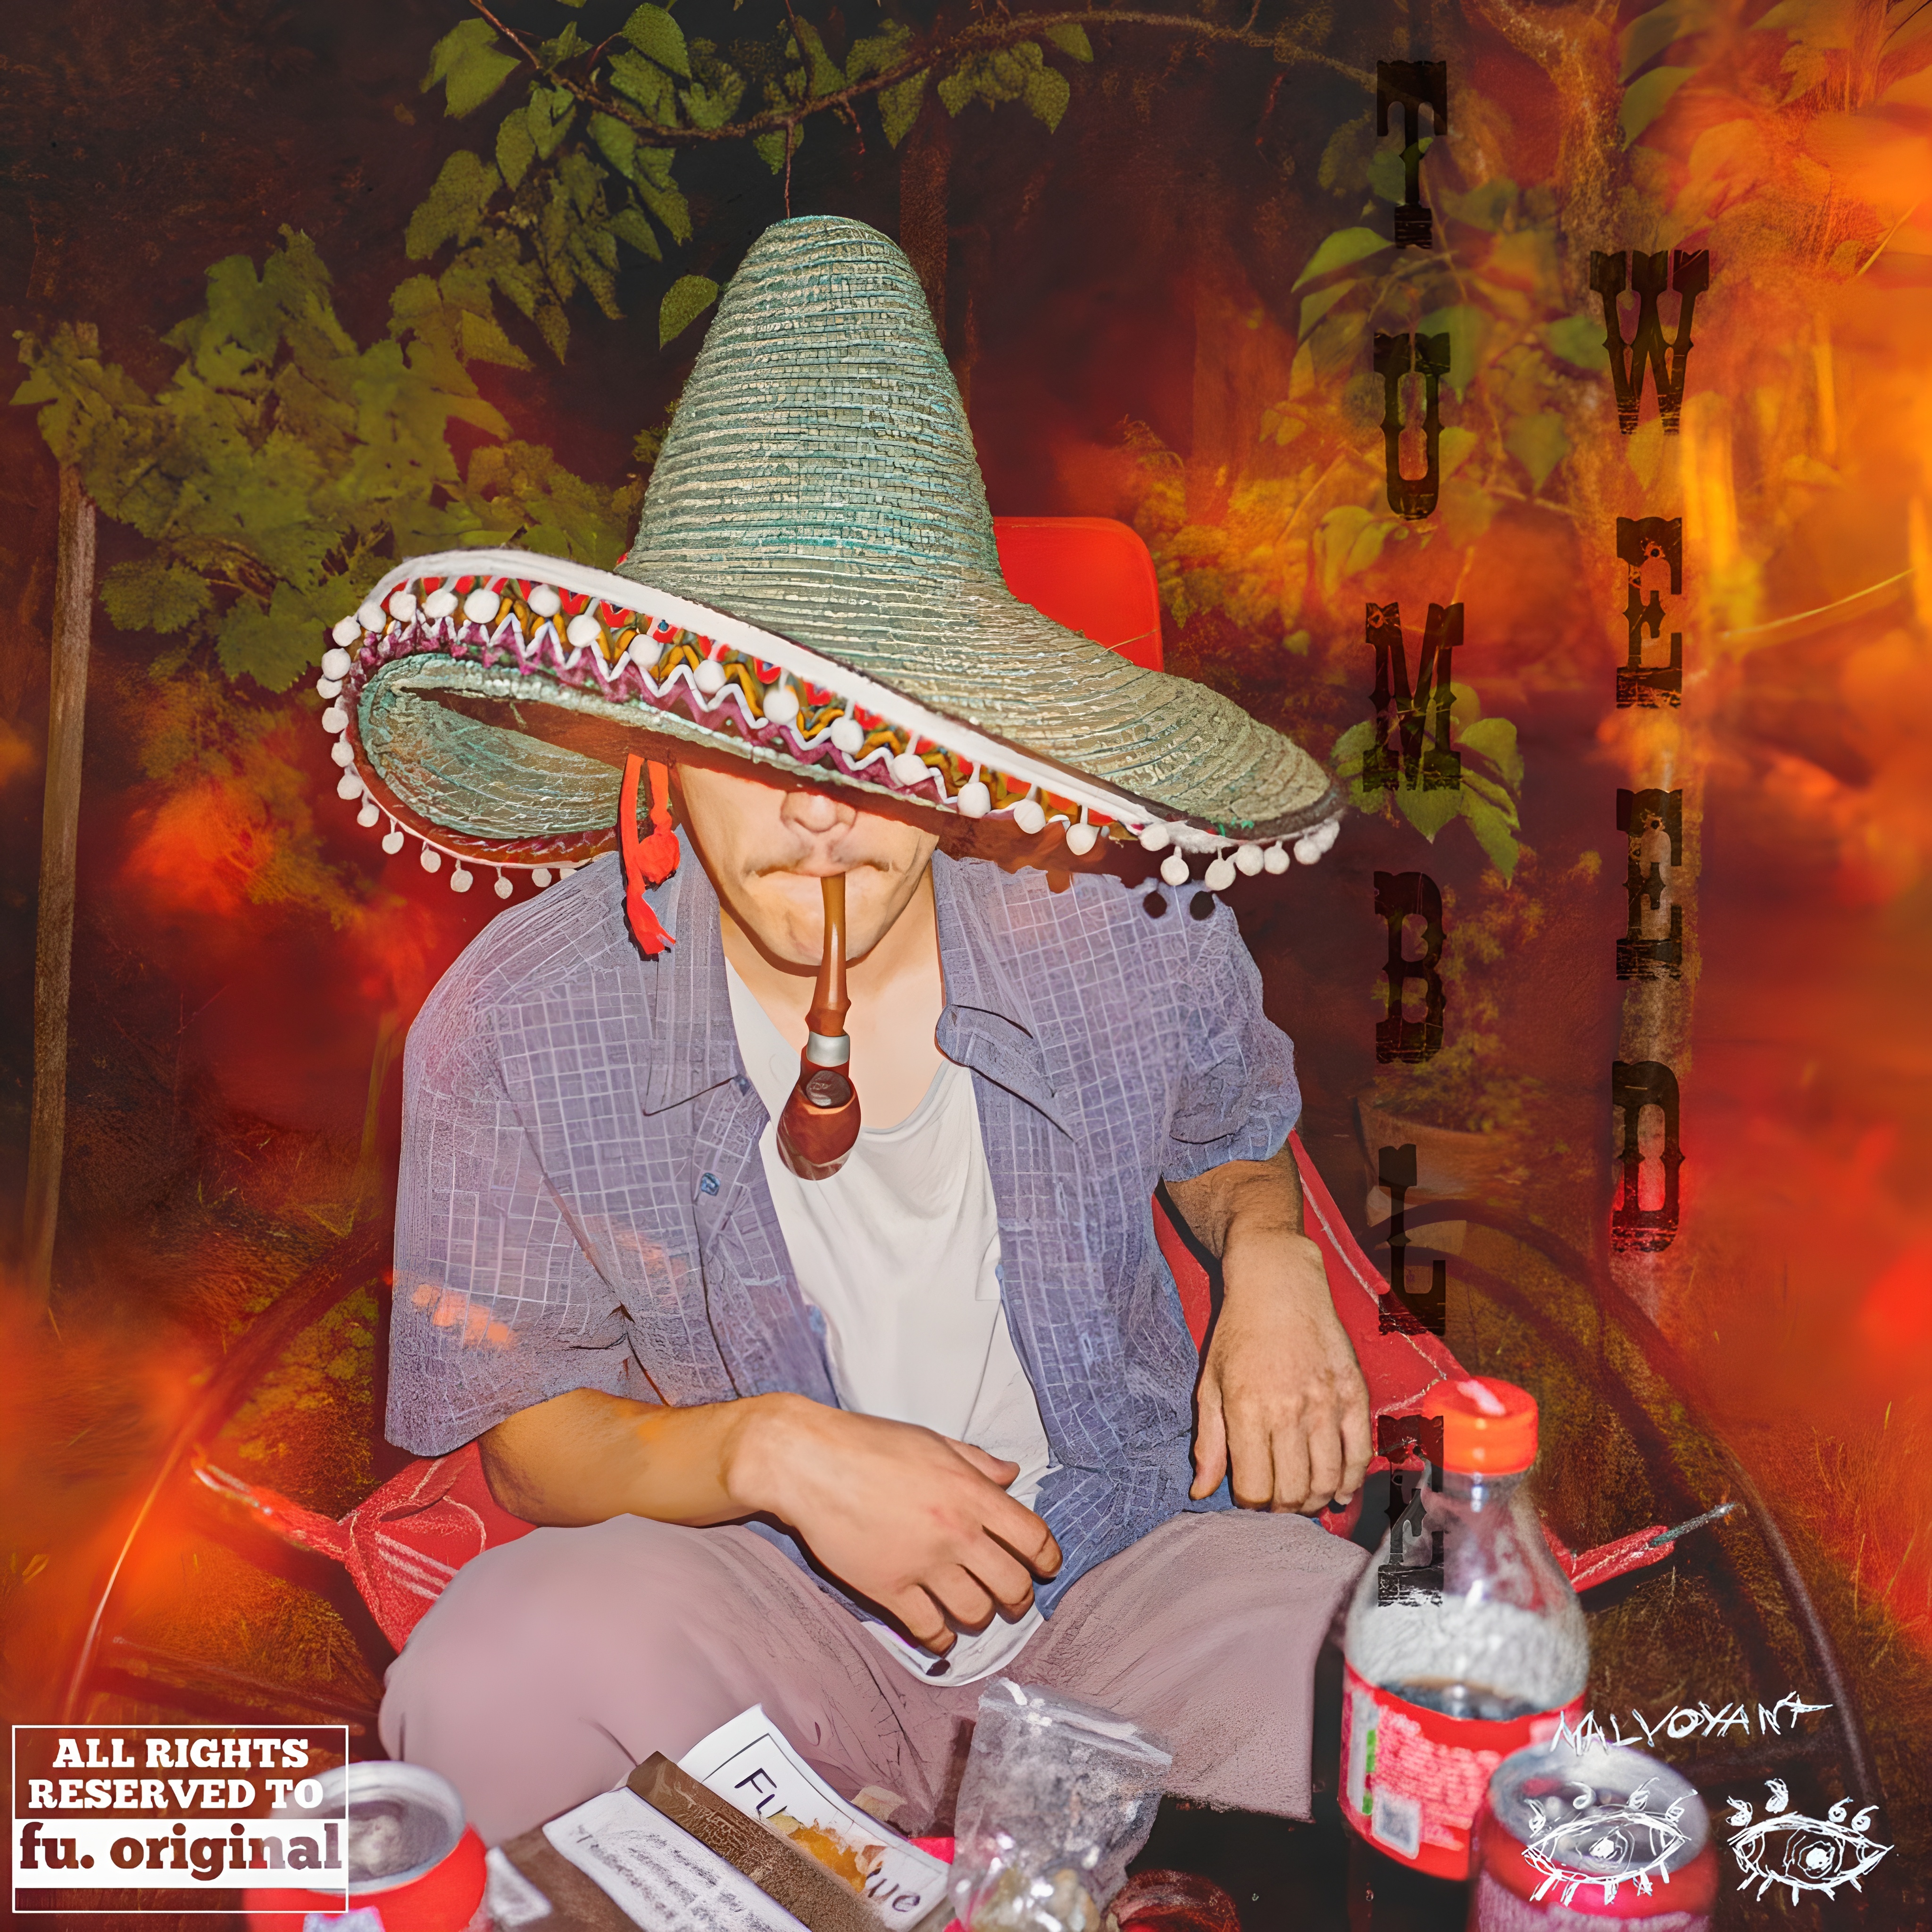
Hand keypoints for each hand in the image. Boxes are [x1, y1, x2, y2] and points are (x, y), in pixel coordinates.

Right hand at [729, 1397, 1061, 1653]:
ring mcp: (922, 1564)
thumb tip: (1010, 1475)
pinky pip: (929, 1630)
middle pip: (1012, 1585)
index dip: (1047, 1559)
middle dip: (1019, 1597)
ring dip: (980, 1616)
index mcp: (971, 1492)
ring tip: (974, 1611)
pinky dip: (941, 1639)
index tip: (1046, 1567)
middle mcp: (956, 1532)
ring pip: (975, 1613)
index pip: (1032, 1538)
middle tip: (1012, 1597)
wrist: (810, 1463)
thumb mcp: (933, 1441)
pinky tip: (941, 1634)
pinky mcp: (888, 1589)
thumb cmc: (870, 1444)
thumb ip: (976, 1462)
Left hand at [1189, 1229, 1370, 1512]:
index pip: (1254, 1488)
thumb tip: (1200, 1492)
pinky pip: (1360, 1455)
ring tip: (1302, 1497)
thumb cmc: (1238, 1334)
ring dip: (1314, 1500)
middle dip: (1281, 1509)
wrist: (1279, 1284)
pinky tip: (1338, 1490)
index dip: (1250, 1504)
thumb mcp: (1210, 1384)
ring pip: (1327, 1479)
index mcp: (1248, 1409)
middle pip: (1292, 1491)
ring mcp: (1327, 1403)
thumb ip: (1209, 1443)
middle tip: (1276, 1502)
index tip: (1250, 1496)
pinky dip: (1351, 1482)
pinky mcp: (1355, 1394)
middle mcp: (1289, 1410)